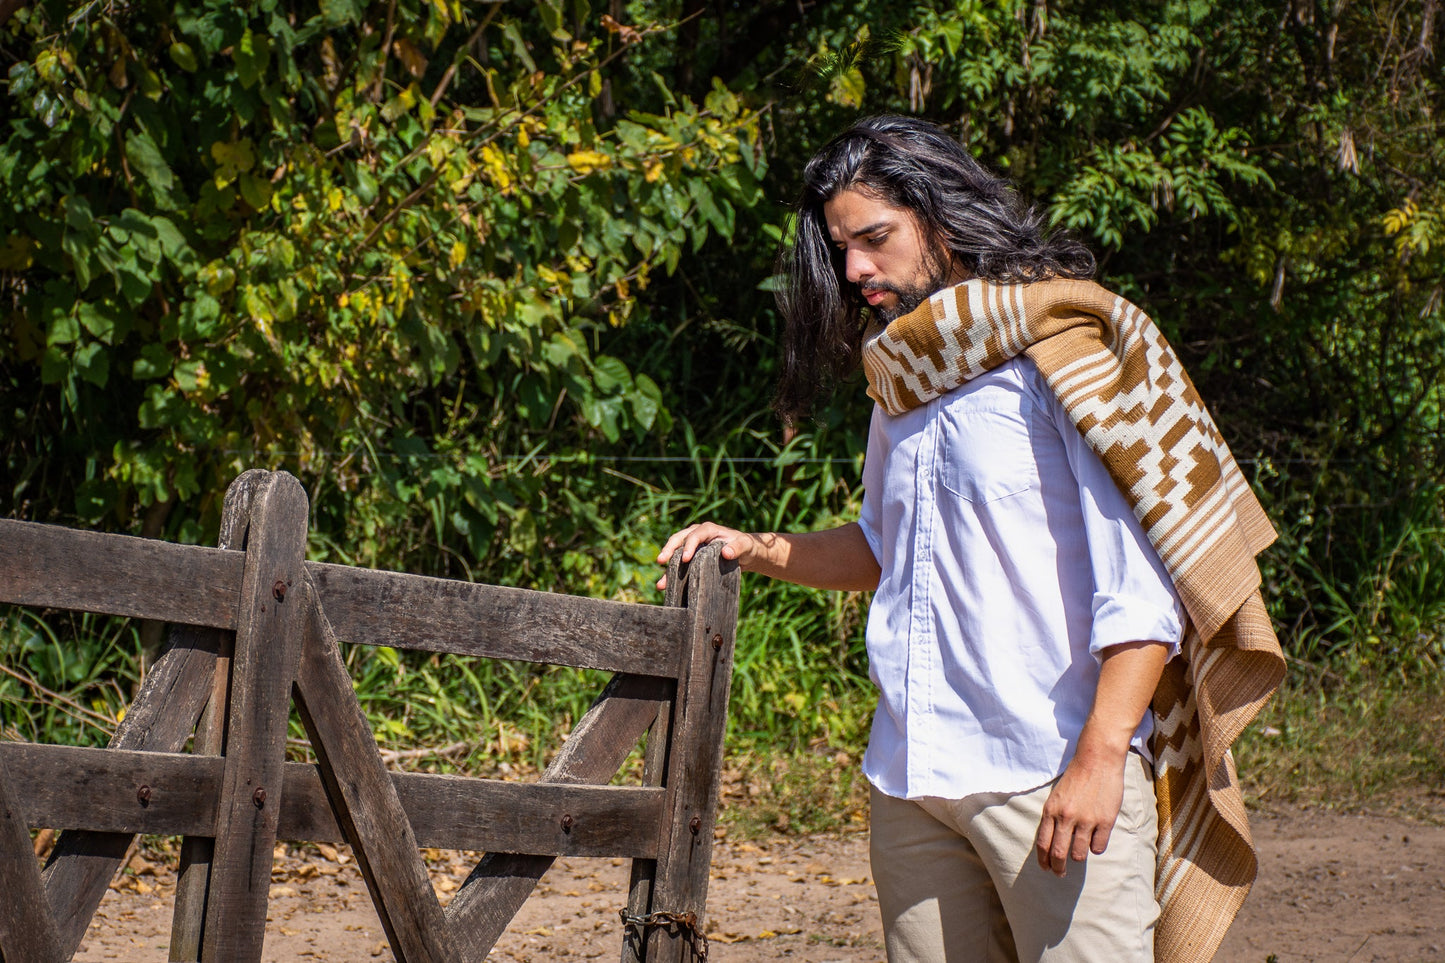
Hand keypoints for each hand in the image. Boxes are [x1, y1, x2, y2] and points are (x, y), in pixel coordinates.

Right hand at [655, 523, 756, 590]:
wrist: (745, 554)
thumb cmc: (746, 546)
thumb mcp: (745, 545)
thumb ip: (738, 547)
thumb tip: (726, 553)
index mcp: (708, 529)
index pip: (695, 535)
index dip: (688, 546)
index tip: (685, 559)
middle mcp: (697, 535)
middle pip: (678, 539)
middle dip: (669, 550)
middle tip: (661, 560)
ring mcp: (692, 546)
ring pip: (675, 553)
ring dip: (667, 568)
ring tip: (661, 583)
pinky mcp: (691, 557)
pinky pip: (679, 565)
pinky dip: (672, 575)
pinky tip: (665, 586)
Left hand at [1033, 752, 1125, 876]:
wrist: (1097, 759)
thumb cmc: (1076, 775)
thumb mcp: (1057, 795)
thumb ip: (1054, 816)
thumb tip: (1052, 841)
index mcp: (1051, 810)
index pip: (1043, 844)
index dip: (1043, 860)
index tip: (1046, 868)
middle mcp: (1066, 817)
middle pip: (1059, 854)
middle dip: (1058, 868)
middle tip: (1060, 873)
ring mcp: (1086, 820)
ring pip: (1079, 854)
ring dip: (1078, 857)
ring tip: (1079, 853)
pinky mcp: (1105, 821)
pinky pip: (1098, 847)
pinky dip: (1096, 847)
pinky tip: (1096, 840)